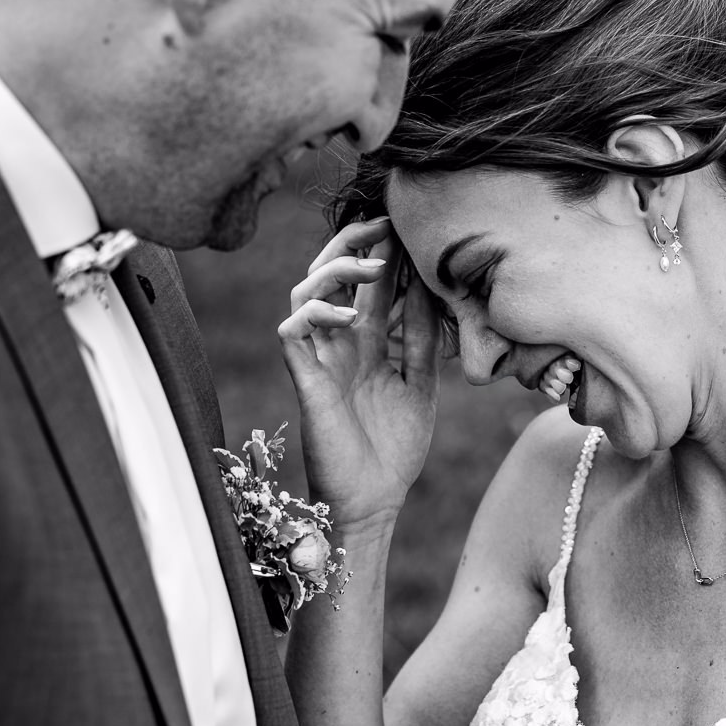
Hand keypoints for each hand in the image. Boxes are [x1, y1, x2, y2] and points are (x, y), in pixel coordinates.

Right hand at [277, 217, 440, 538]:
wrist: (374, 499)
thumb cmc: (394, 446)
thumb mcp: (419, 382)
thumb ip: (423, 338)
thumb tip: (432, 288)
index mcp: (366, 342)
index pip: (369, 284)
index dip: (383, 252)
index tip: (410, 227)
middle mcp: (338, 343)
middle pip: (329, 274)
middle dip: (352, 244)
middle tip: (385, 225)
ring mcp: (318, 358)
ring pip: (305, 291)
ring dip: (336, 271)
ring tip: (374, 267)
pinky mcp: (304, 378)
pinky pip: (292, 330)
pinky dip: (315, 312)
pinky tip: (347, 314)